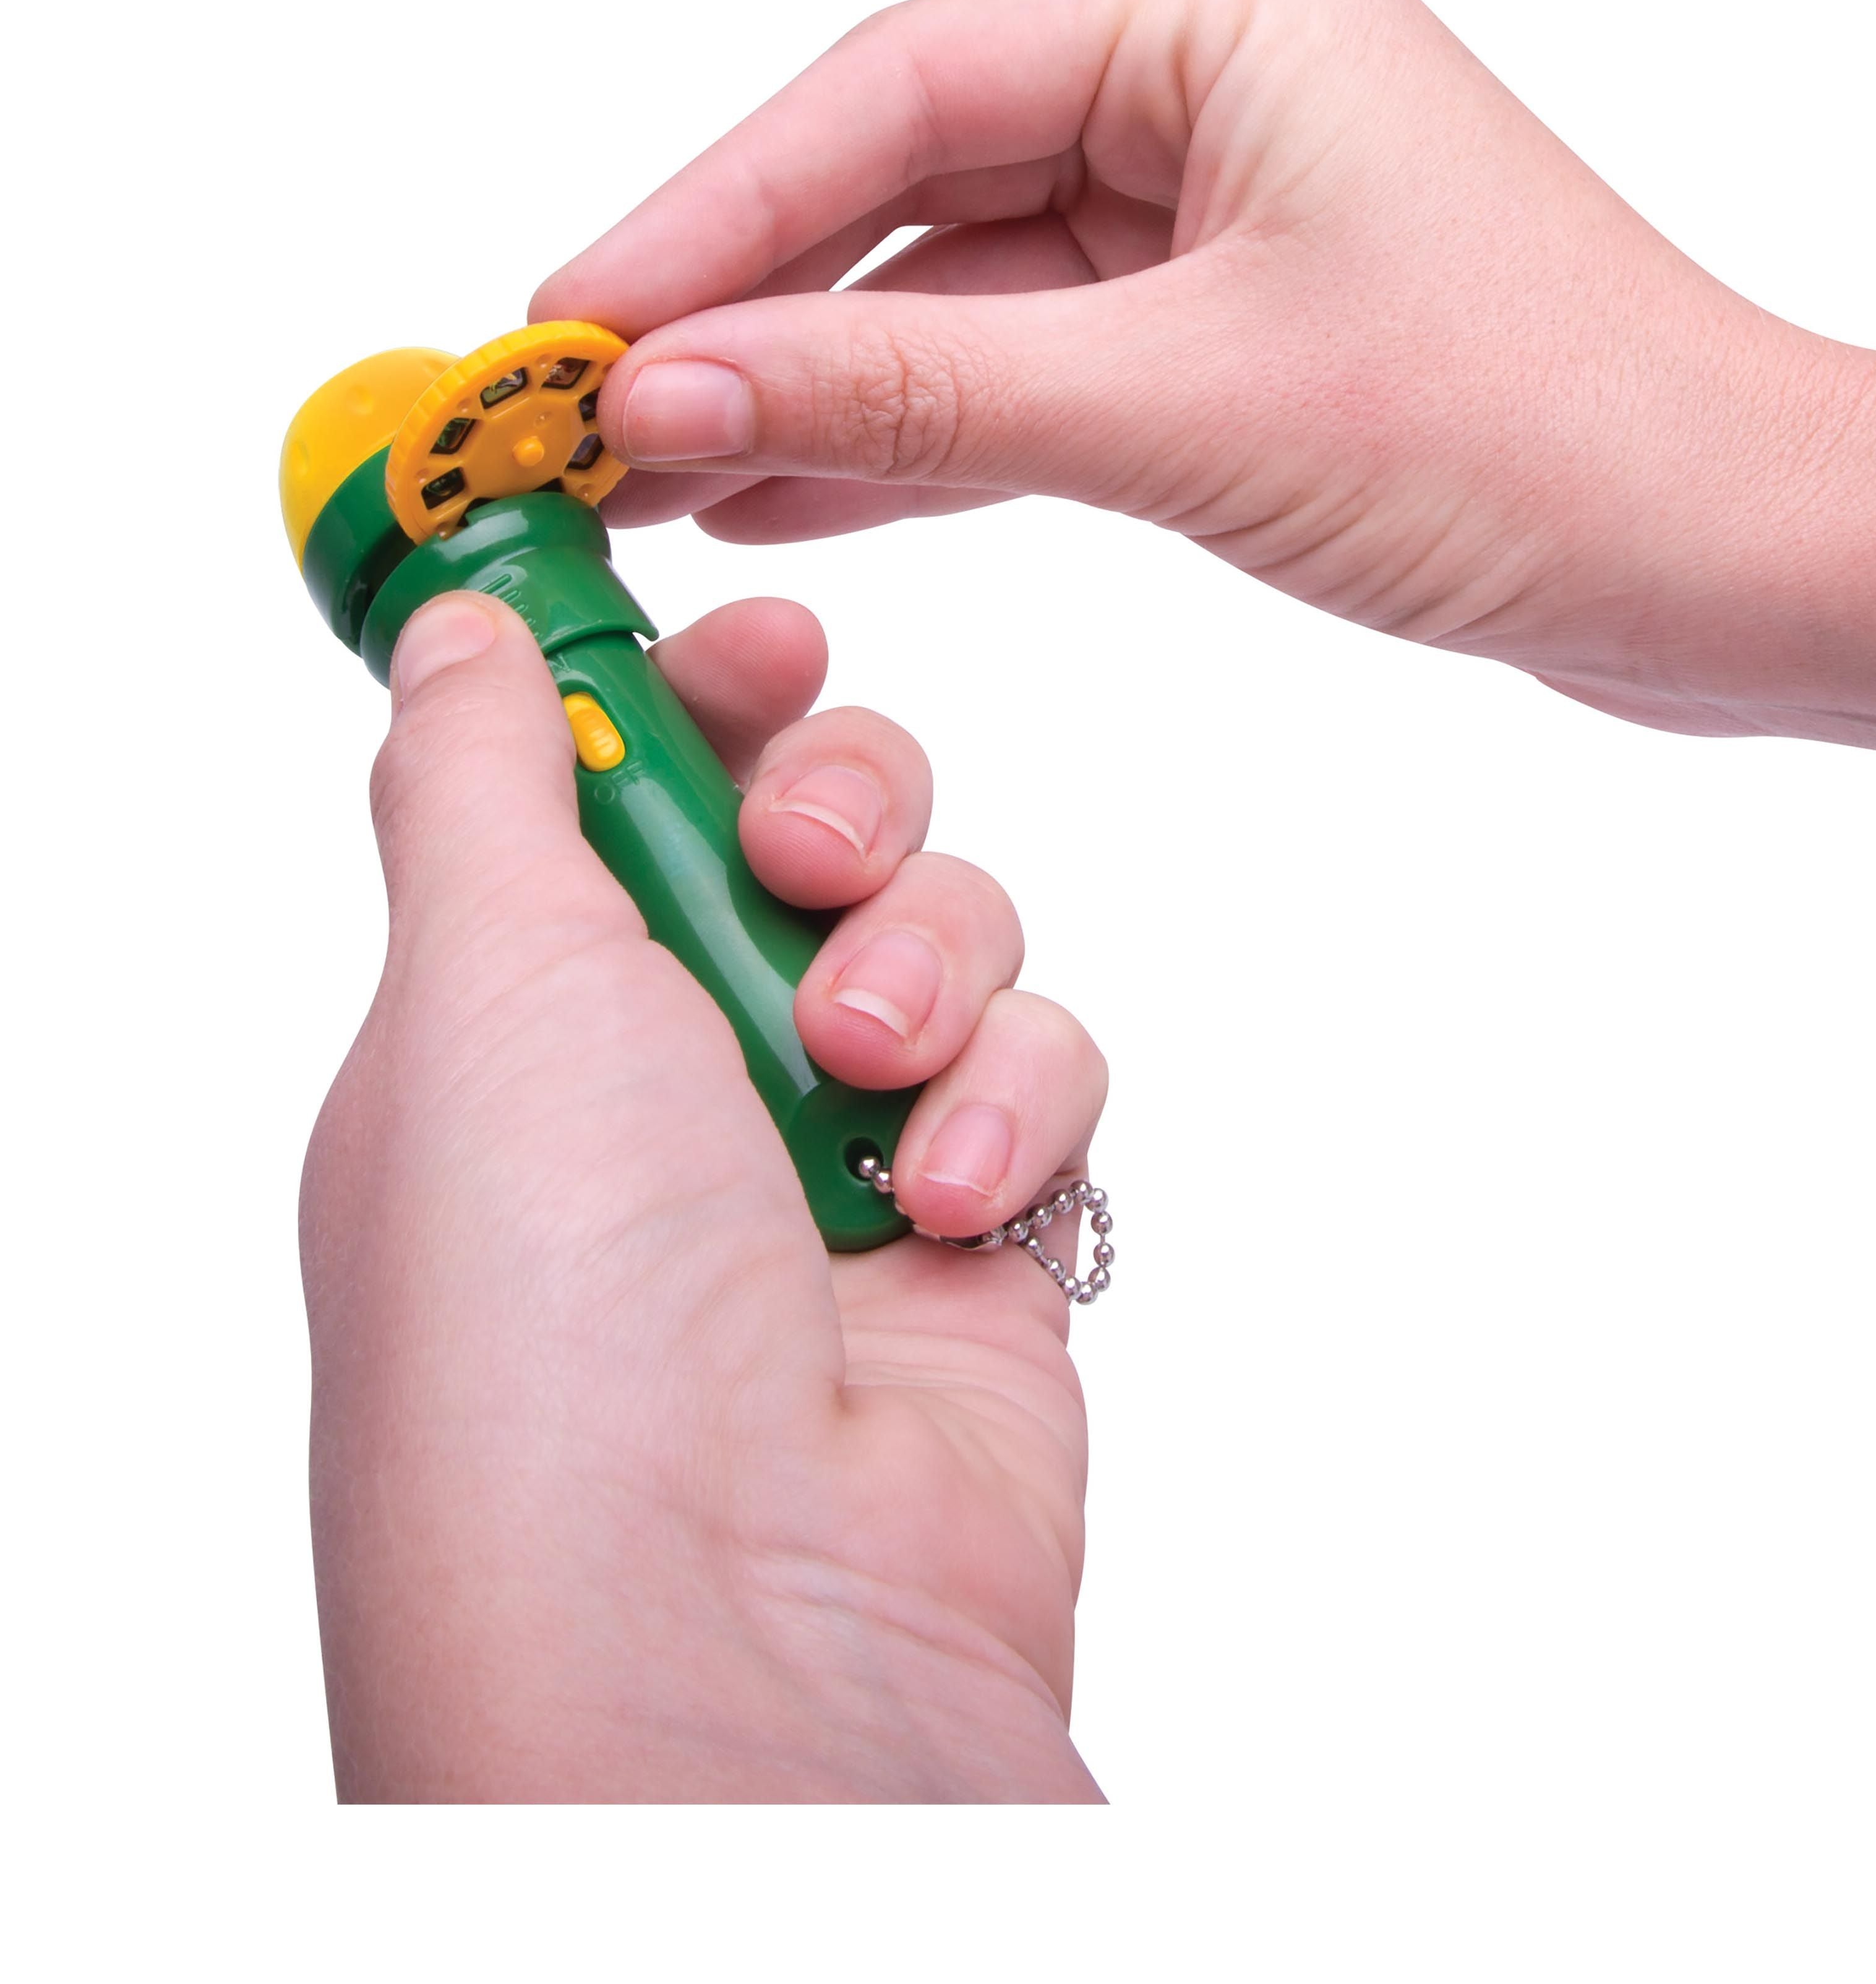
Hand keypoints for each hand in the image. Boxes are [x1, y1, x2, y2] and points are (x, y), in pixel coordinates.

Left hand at [303, 590, 1106, 1800]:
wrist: (735, 1619)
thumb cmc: (555, 1313)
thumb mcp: (479, 977)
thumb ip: (483, 771)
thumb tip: (458, 625)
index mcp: (521, 1012)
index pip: (625, 777)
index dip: (701, 688)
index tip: (759, 634)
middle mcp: (677, 1075)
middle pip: (814, 821)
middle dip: (841, 806)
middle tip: (812, 856)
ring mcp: (836, 1152)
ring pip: (954, 920)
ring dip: (930, 965)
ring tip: (870, 1073)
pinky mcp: (983, 1223)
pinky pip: (1049, 1057)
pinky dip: (1014, 1101)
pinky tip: (950, 1196)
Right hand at [533, 0, 1875, 856]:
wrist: (1738, 561)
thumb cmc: (1540, 440)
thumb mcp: (1180, 405)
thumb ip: (914, 385)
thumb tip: (677, 387)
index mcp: (1221, 7)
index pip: (897, 87)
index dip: (714, 206)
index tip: (573, 316)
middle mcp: (1219, 76)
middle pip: (913, 169)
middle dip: (753, 295)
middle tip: (585, 407)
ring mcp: (1228, 203)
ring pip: (967, 278)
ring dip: (826, 372)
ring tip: (661, 472)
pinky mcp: (1242, 325)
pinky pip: (1039, 358)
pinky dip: (930, 425)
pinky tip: (799, 488)